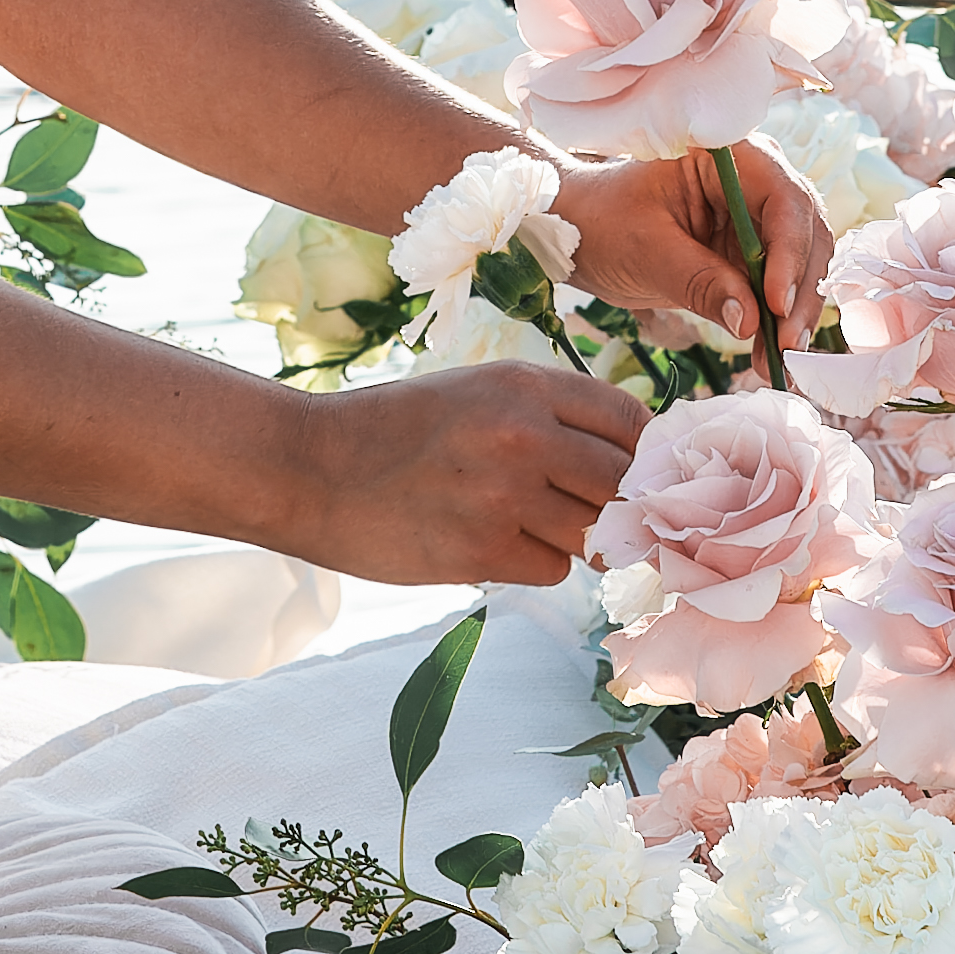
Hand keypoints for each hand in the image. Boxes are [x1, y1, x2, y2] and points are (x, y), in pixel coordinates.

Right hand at [279, 355, 648, 589]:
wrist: (310, 468)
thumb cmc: (396, 429)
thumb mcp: (477, 393)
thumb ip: (550, 416)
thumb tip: (632, 463)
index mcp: (524, 384)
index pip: (631, 420)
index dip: (644, 453)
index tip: (639, 473)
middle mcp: (523, 434)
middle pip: (623, 484)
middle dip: (617, 504)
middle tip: (592, 511)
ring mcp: (503, 496)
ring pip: (593, 533)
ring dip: (570, 536)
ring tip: (517, 518)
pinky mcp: (481, 551)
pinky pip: (553, 569)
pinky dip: (532, 562)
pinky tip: (486, 541)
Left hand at [546, 144, 830, 377]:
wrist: (576, 234)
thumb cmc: (600, 221)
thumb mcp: (645, 250)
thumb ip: (699, 281)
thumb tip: (750, 321)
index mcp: (728, 156)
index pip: (782, 198)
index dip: (789, 252)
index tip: (776, 303)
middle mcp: (754, 181)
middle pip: (804, 233)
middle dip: (800, 291)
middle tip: (788, 341)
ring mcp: (754, 219)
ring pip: (800, 265)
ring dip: (795, 313)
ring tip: (779, 358)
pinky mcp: (748, 254)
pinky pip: (778, 287)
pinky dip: (778, 321)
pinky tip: (769, 354)